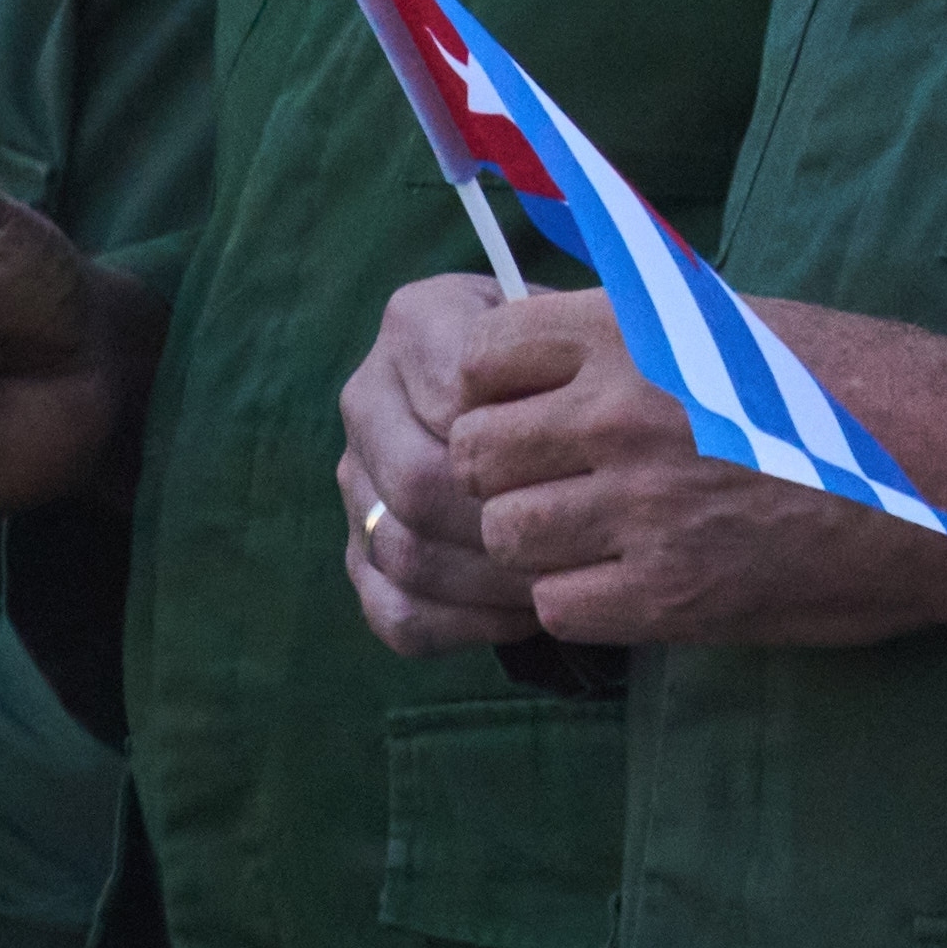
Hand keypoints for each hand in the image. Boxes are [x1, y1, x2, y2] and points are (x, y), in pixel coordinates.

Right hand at [336, 276, 560, 661]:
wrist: (560, 398)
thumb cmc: (587, 366)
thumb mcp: (590, 335)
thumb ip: (579, 354)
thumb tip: (588, 422)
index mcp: (417, 321)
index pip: (457, 404)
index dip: (523, 452)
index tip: (588, 473)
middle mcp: (369, 395)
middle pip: (419, 482)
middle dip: (506, 527)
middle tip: (580, 547)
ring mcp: (356, 478)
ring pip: (403, 551)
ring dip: (491, 582)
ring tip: (563, 581)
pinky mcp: (360, 552)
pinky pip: (395, 610)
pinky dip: (463, 625)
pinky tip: (524, 615)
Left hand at [412, 291, 946, 654]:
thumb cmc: (868, 385)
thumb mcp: (739, 323)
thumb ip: (635, 334)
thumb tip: (547, 348)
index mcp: (635, 330)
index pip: (479, 360)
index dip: (495, 391)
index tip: (530, 410)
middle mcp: (622, 413)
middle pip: (476, 455)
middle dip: (508, 472)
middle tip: (564, 484)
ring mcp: (643, 507)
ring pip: (506, 535)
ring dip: (541, 542)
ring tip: (600, 537)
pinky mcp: (675, 594)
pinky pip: (559, 606)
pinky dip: (584, 600)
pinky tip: (634, 582)